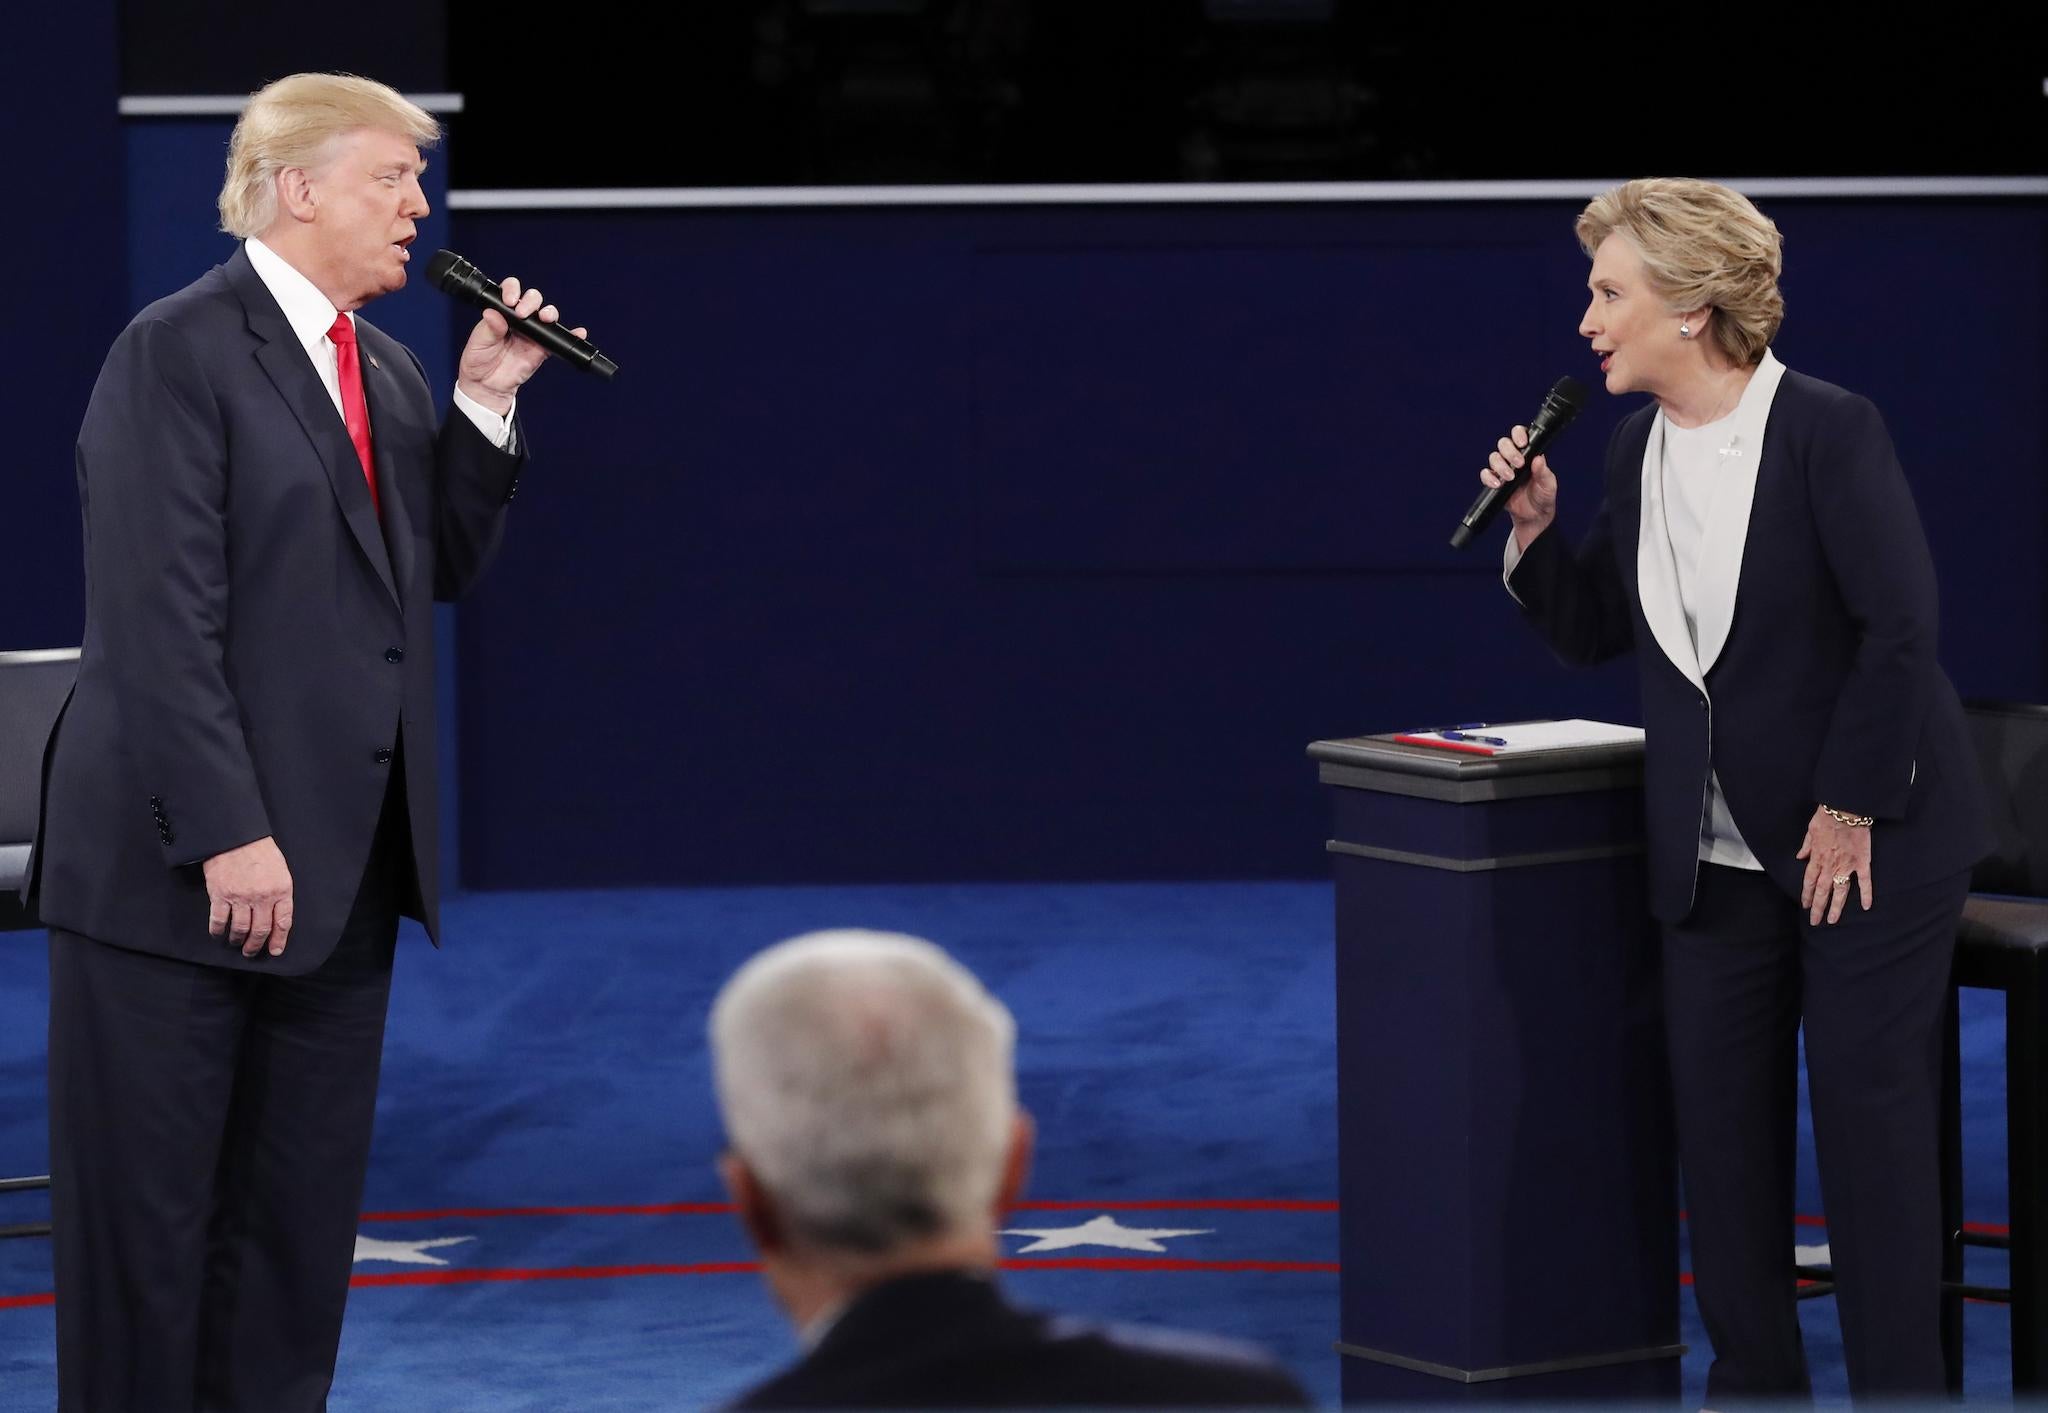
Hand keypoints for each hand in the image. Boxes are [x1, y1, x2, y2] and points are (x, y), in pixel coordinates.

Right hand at [202, 836, 293, 957]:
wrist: (235, 837)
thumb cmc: (260, 852)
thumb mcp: (280, 870)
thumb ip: (280, 892)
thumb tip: (277, 915)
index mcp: (281, 890)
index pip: (283, 922)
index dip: (279, 940)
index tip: (275, 951)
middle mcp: (262, 897)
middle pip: (260, 930)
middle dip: (256, 946)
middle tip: (251, 952)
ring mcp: (240, 897)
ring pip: (240, 929)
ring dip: (237, 940)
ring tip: (236, 944)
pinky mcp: (220, 895)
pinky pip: (219, 921)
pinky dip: (218, 931)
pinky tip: (218, 935)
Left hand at [455, 276, 589, 413]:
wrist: (487, 385)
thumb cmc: (479, 360)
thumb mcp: (478, 341)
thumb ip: (489, 328)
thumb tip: (493, 313)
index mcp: (502, 312)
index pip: (511, 291)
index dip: (512, 290)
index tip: (509, 300)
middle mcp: (519, 319)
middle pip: (533, 299)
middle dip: (530, 301)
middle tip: (523, 313)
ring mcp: (532, 333)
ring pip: (546, 314)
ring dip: (549, 312)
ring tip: (545, 318)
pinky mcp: (542, 348)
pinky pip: (558, 339)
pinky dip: (571, 334)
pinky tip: (578, 332)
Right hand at [1478, 425, 1558, 547]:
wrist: (1534, 516)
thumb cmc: (1543, 496)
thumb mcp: (1548, 484)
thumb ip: (1543, 472)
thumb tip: (1538, 458)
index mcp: (1529, 454)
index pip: (1520, 435)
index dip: (1518, 434)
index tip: (1522, 443)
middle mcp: (1514, 458)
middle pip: (1504, 443)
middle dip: (1509, 452)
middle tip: (1519, 464)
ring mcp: (1503, 469)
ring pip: (1494, 457)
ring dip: (1500, 465)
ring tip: (1510, 477)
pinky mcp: (1494, 482)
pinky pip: (1485, 474)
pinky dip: (1489, 478)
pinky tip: (1497, 484)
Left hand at [1796, 806, 1873, 925]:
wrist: (1846, 809)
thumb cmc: (1827, 817)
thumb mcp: (1810, 831)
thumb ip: (1806, 846)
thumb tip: (1800, 857)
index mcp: (1817, 858)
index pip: (1809, 881)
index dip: (1806, 895)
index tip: (1804, 905)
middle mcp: (1830, 865)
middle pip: (1822, 891)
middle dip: (1818, 907)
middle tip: (1815, 922)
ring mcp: (1847, 865)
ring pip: (1840, 891)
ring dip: (1836, 907)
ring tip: (1833, 920)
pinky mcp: (1862, 862)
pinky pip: (1864, 881)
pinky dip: (1866, 894)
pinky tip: (1865, 907)